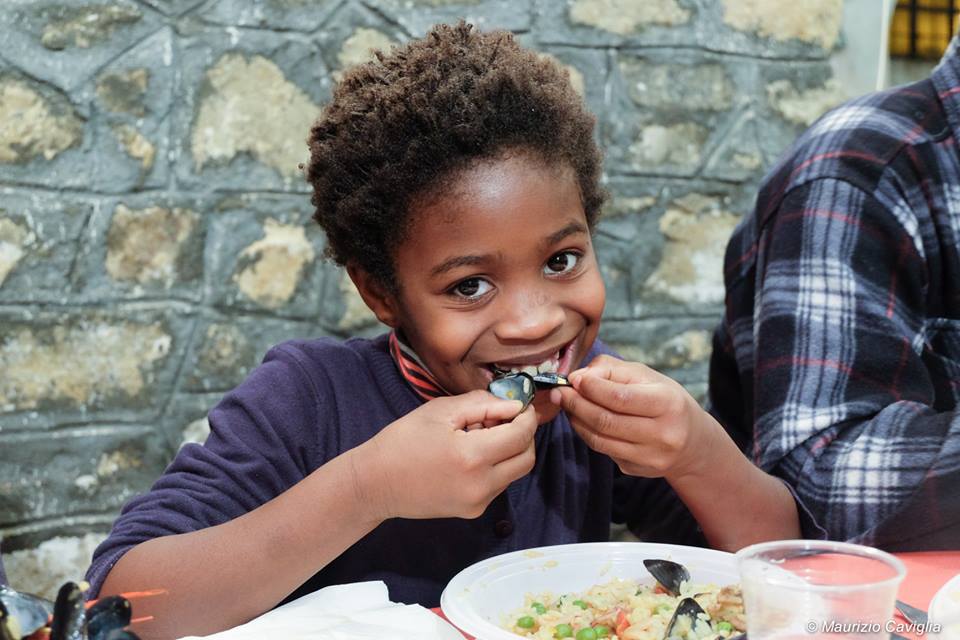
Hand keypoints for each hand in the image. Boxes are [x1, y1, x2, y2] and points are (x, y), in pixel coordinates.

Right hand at [355, 390, 537, 519]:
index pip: (521, 435)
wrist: (376, 483)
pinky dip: (496, 466)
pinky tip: (471, 455)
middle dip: (524, 435)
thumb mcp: (440, 411)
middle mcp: (481, 485)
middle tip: (504, 419)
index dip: (526, 416)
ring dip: (509, 451)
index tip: (521, 404)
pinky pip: (498, 485)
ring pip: (515, 473)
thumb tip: (515, 405)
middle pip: (526, 458)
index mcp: (472, 456)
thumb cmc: (403, 441)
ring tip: (480, 436)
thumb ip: (482, 404)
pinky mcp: (472, 511)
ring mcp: (478, 502)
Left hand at [550, 354, 719, 480]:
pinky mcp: (636, 469)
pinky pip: (602, 450)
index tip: (573, 379)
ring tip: (566, 404)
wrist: (691, 441)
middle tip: (559, 392)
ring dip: (576, 420)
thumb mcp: (645, 376)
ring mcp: (650, 457)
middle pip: (606, 420)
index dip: (591, 388)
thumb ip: (610, 369)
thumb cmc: (664, 399)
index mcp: (668, 404)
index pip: (620, 398)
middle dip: (576, 404)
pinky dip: (586, 433)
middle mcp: (662, 434)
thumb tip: (578, 378)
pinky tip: (582, 420)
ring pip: (599, 439)